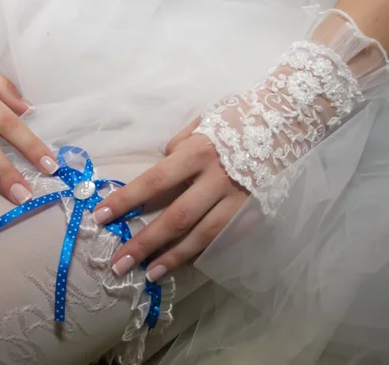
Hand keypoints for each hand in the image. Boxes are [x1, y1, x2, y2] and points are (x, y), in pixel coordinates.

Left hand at [92, 119, 247, 281]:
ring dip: (173, 258)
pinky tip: (183, 263)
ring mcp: (240, 198)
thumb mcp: (202, 122)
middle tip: (119, 263)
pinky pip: (225, 237)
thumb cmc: (238, 117)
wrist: (290, 118)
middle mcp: (217, 178)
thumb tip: (160, 170)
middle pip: (177, 218)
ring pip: (203, 236)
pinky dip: (203, 252)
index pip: (154, 181)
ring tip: (148, 273)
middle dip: (145, 242)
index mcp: (199, 151)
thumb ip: (178, 147)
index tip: (100, 217)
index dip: (126, 200)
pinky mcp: (256, 211)